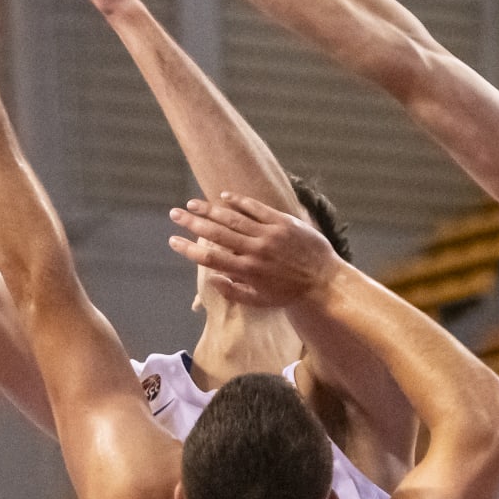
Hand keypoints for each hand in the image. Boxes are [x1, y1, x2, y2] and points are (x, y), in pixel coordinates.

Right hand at [168, 193, 342, 308]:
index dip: (189, 248)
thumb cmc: (290, 294)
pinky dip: (239, 201)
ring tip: (192, 203)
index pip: (210, 257)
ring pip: (233, 218)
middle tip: (174, 214)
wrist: (324, 281)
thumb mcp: (260, 301)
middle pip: (216, 233)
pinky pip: (257, 208)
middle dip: (192, 222)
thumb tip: (210, 279)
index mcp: (247, 271)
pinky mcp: (283, 222)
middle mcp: (255, 250)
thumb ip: (233, 291)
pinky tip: (224, 197)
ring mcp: (269, 234)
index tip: (173, 240)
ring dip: (210, 209)